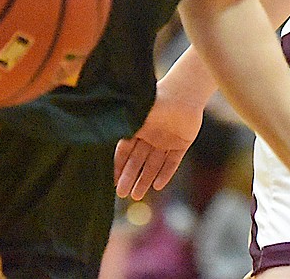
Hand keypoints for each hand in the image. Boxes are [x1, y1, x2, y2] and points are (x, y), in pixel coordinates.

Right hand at [114, 85, 204, 199]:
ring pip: (154, 164)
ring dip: (145, 180)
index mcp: (138, 128)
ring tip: (136, 196)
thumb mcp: (136, 115)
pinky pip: (172, 162)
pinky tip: (157, 186)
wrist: (184, 93)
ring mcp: (166, 141)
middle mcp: (150, 136)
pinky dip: (165, 173)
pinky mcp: (181, 144)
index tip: (113, 181)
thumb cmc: (157, 100)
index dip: (119, 166)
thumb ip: (124, 127)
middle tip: (122, 194)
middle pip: (138, 161)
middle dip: (130, 177)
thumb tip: (105, 138)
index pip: (124, 151)